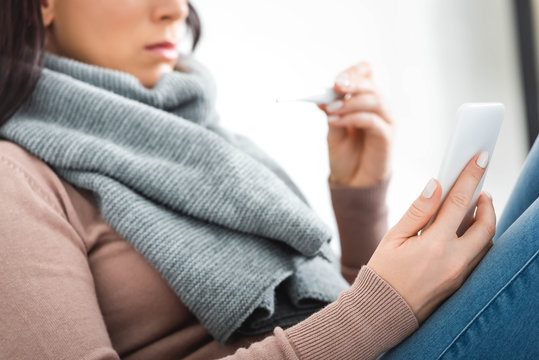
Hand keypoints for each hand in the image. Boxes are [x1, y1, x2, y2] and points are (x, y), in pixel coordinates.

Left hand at [320, 62, 393, 186]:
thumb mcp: (332, 130)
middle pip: (370, 84)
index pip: (365, 73)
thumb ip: (331, 112)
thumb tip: (322, 97)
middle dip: (351, 84)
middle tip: (334, 88)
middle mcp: (377, 106)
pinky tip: (335, 122)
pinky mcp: (386, 136)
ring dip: (349, 103)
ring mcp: (385, 120)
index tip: (335, 81)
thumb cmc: (344, 153)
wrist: (351, 180)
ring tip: (330, 111)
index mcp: (363, 99)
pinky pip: (373, 120)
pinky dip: (353, 118)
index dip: (353, 73)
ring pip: (374, 100)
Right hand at [367, 152, 495, 323]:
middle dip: (487, 203)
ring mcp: (460, 274)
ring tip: (471, 209)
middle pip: (486, 225)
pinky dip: (477, 240)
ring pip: (486, 243)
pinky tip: (464, 232)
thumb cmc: (383, 274)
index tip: (481, 158)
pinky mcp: (460, 283)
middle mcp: (454, 261)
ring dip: (484, 222)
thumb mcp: (392, 238)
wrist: (384, 312)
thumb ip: (417, 211)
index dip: (471, 177)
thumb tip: (435, 186)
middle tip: (479, 190)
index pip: (459, 203)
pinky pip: (478, 257)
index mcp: (434, 246)